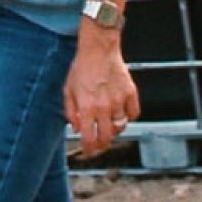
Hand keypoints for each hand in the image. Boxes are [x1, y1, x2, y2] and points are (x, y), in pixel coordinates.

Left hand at [64, 27, 139, 158]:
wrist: (98, 49)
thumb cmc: (82, 67)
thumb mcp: (68, 90)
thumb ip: (70, 112)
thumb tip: (76, 129)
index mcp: (87, 107)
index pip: (89, 138)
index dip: (89, 149)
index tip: (88, 152)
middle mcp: (104, 106)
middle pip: (107, 138)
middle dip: (102, 146)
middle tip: (99, 146)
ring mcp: (119, 100)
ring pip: (121, 127)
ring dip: (114, 130)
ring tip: (108, 125)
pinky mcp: (131, 93)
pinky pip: (134, 114)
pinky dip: (129, 116)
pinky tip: (121, 113)